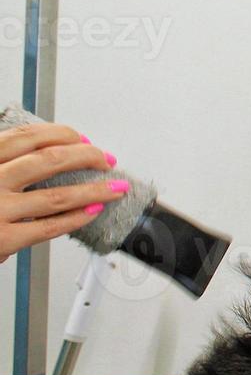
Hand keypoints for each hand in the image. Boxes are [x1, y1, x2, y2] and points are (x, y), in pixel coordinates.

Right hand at [0, 122, 124, 264]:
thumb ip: (3, 163)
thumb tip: (45, 150)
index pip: (26, 137)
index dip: (61, 134)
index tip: (82, 137)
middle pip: (49, 160)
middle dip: (87, 156)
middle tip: (105, 158)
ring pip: (59, 195)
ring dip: (95, 189)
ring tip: (115, 186)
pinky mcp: (3, 240)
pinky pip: (50, 227)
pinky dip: (78, 217)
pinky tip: (93, 211)